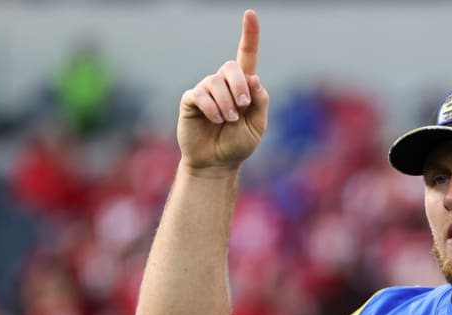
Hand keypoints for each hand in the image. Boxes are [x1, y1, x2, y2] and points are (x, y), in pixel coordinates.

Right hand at [177, 9, 269, 172]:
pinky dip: (212, 108)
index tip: (250, 13)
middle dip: (239, 86)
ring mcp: (206, 89)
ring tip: (228, 121)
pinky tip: (215, 120)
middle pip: (231, 66)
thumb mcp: (257, 125)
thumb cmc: (238, 144)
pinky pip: (201, 94)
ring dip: (226, 103)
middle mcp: (224, 83)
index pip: (247, 55)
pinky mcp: (191, 99)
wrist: (217, 163)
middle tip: (242, 107)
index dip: (250, 34)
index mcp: (244, 86)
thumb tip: (254, 78)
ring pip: (216, 82)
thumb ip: (260, 102)